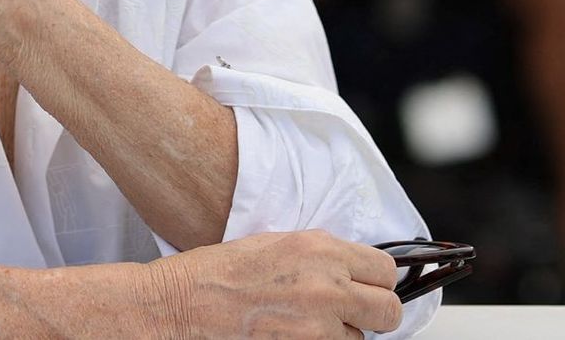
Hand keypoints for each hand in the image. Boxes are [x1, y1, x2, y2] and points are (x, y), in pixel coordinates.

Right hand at [154, 230, 402, 338]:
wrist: (186, 301)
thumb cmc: (222, 270)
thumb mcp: (277, 243)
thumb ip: (322, 255)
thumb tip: (354, 270)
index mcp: (319, 248)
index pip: (386, 269)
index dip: (377, 279)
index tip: (365, 283)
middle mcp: (326, 285)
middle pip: (389, 310)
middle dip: (375, 312)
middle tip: (352, 310)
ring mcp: (317, 324)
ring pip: (361, 338)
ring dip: (343, 332)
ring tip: (307, 321)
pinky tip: (294, 333)